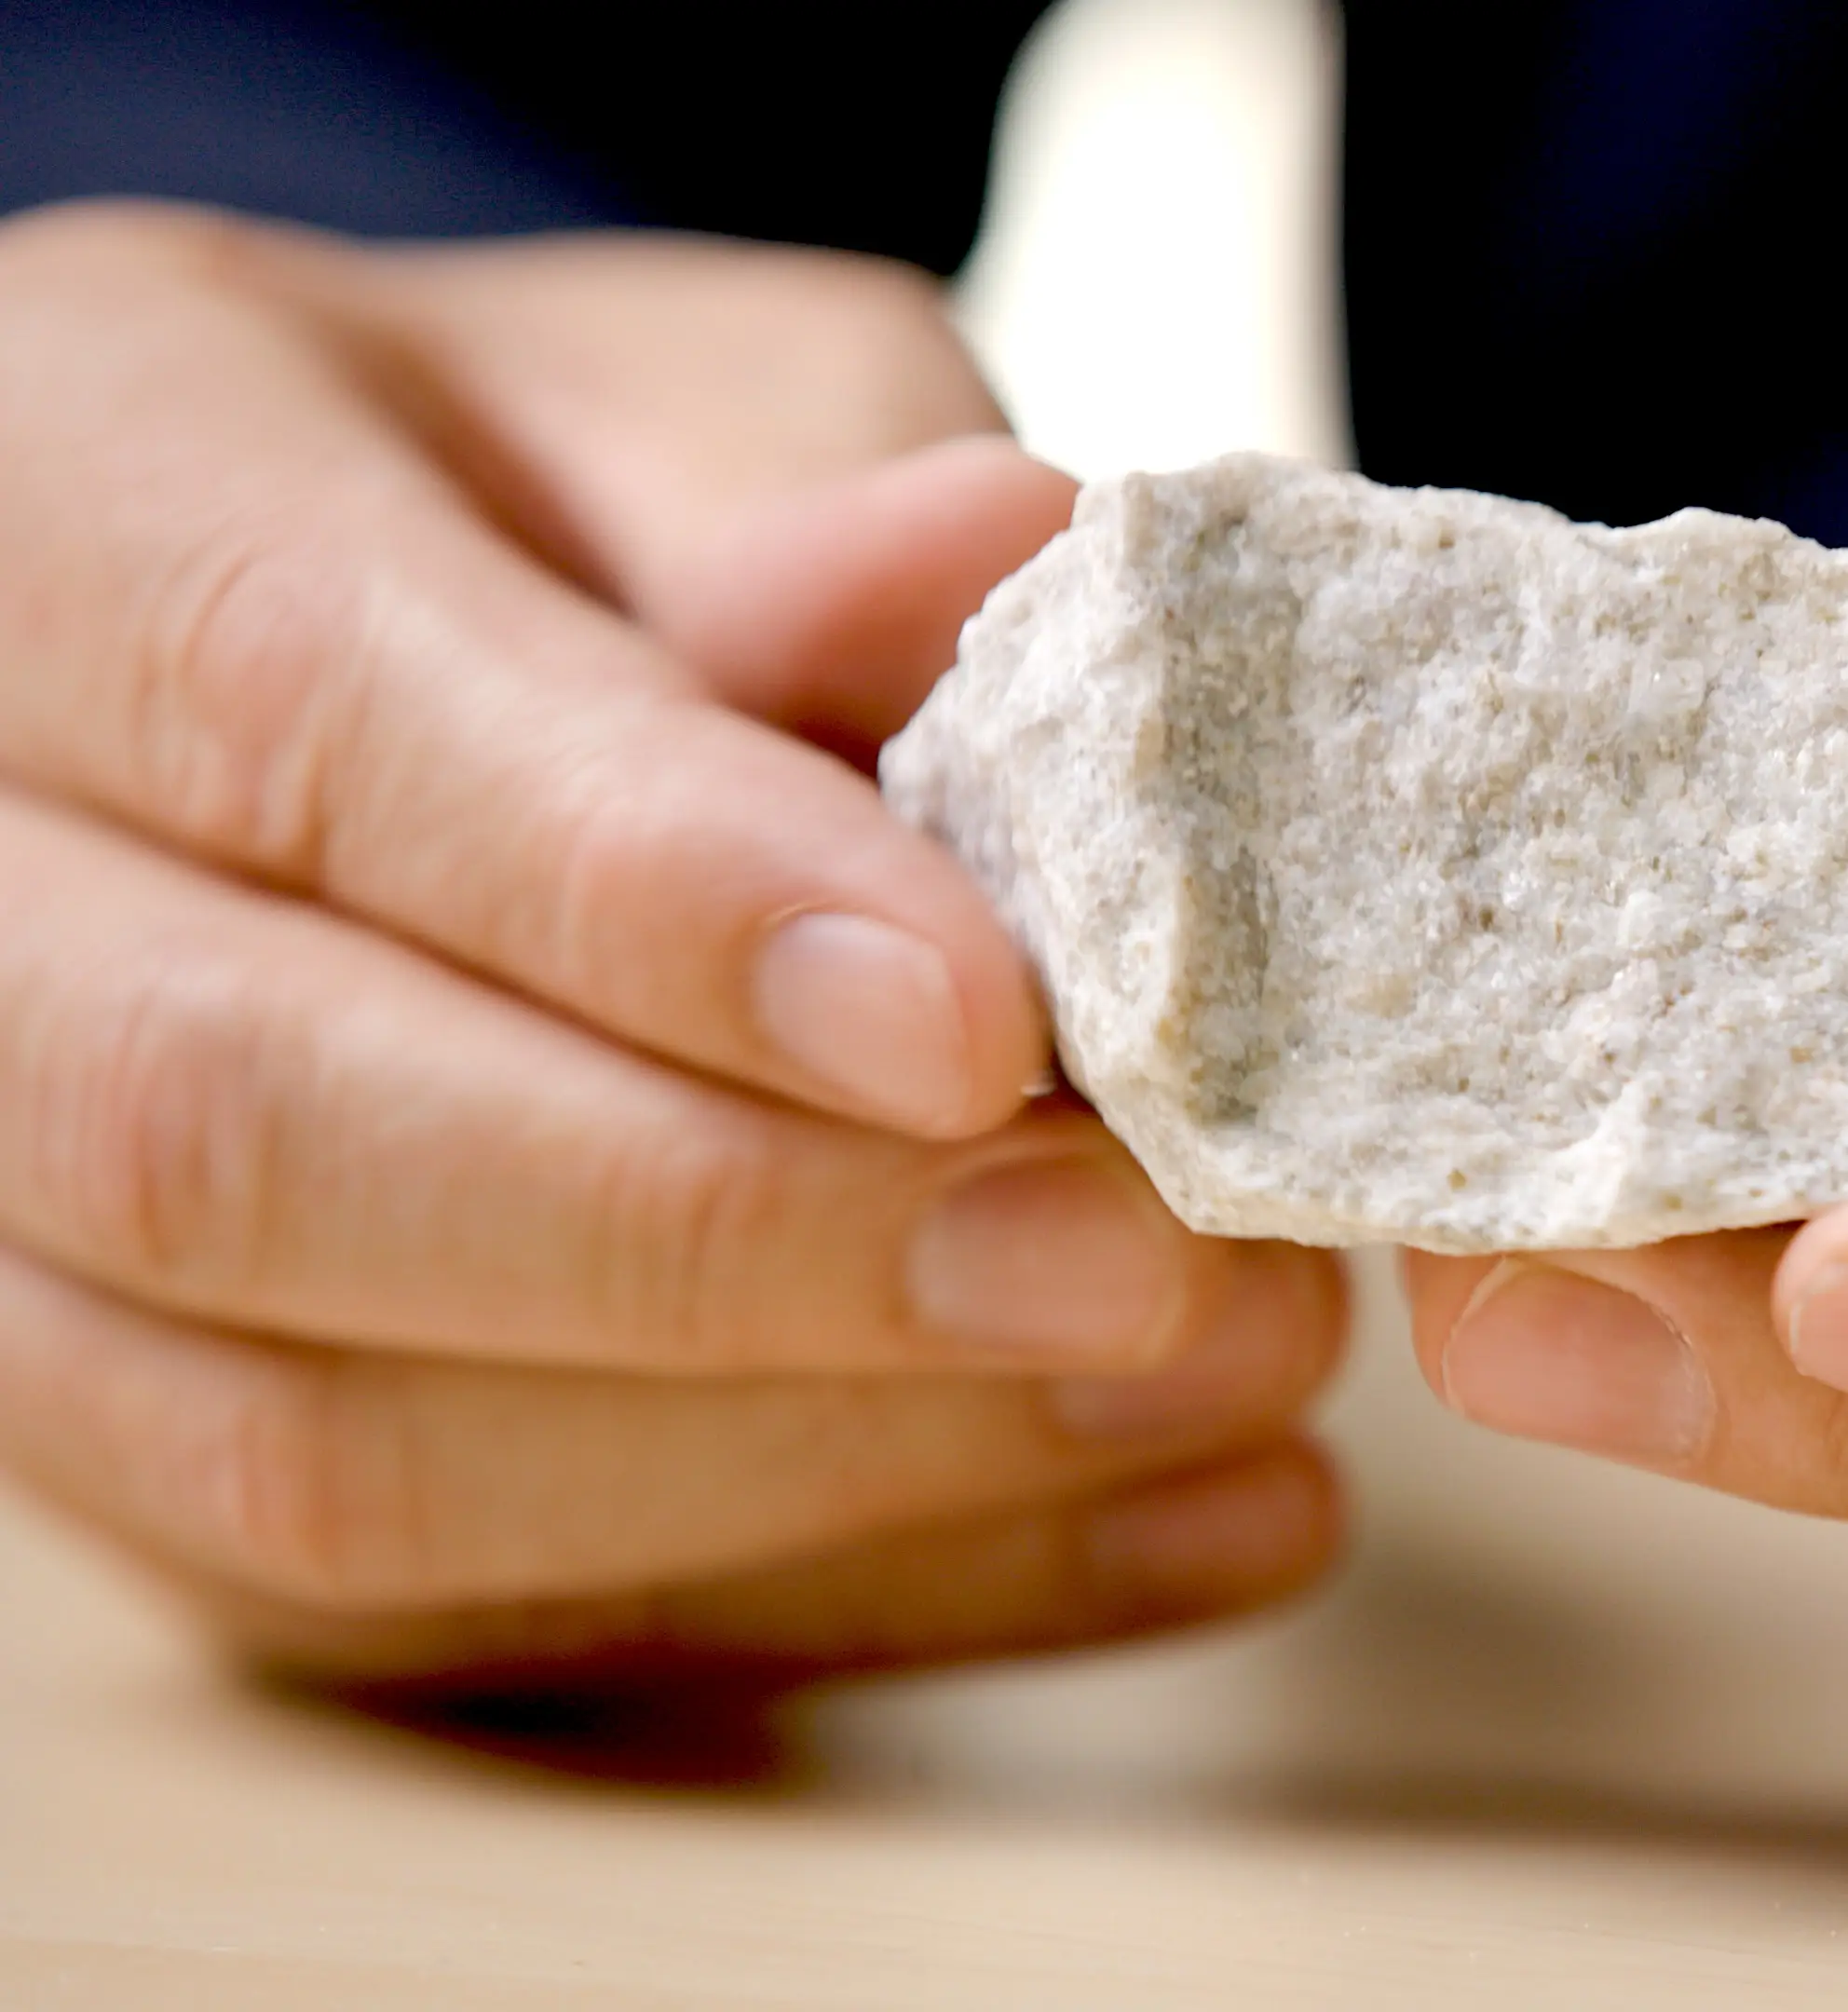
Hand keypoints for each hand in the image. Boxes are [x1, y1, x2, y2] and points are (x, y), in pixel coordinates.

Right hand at [0, 204, 1342, 1694]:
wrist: (308, 647)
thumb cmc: (534, 490)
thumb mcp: (693, 387)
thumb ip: (823, 496)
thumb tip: (1005, 567)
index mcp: (63, 510)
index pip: (304, 721)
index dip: (653, 899)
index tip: (990, 1020)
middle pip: (239, 1139)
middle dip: (745, 1233)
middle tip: (1159, 1250)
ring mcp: (3, 1230)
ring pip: (322, 1452)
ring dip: (827, 1462)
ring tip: (1225, 1381)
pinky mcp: (158, 1450)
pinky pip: (448, 1614)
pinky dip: (850, 1590)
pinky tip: (1180, 1517)